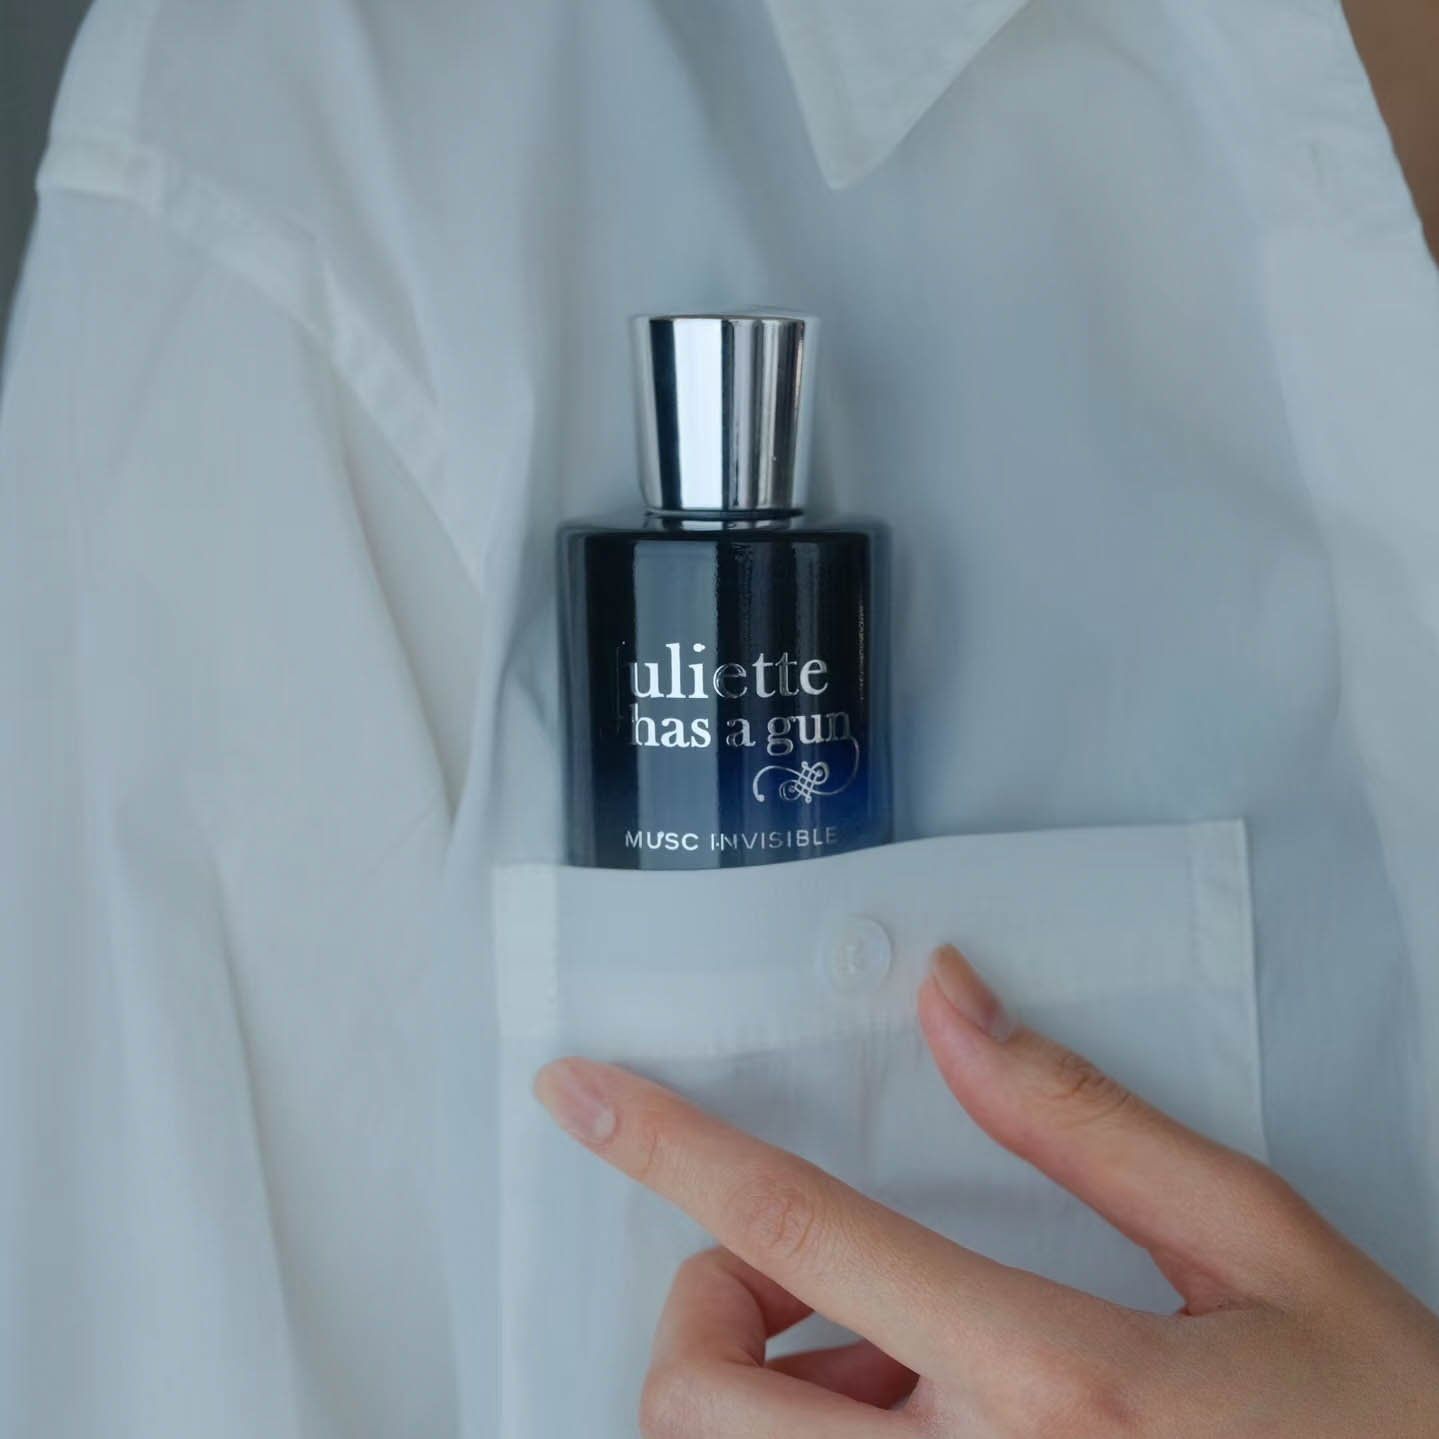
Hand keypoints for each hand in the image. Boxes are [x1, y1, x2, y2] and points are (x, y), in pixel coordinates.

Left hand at [533, 944, 1438, 1435]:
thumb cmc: (1380, 1430)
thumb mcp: (1258, 1249)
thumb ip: (1084, 1121)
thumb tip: (953, 1008)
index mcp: (1058, 1387)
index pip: (802, 1234)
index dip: (668, 1149)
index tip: (581, 1093)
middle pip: (702, 1402)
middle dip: (700, 1307)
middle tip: (787, 1280)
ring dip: (762, 1390)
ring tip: (890, 1354)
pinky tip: (917, 1418)